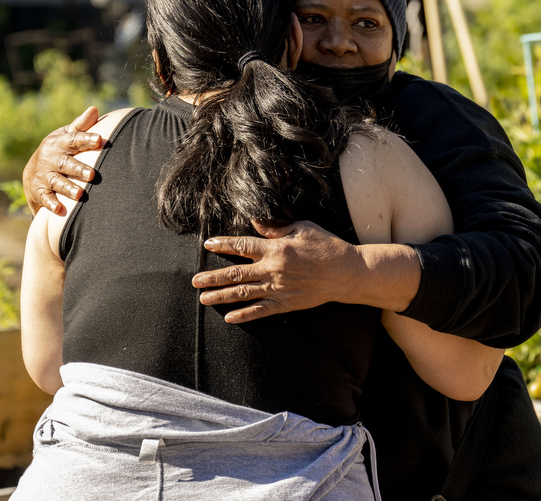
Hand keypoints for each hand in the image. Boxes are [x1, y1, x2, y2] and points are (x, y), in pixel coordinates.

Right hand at [23, 106, 103, 216]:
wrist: (33, 171)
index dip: (87, 139)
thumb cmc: (59, 150)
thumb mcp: (66, 136)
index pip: (74, 139)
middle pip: (66, 163)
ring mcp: (44, 175)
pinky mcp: (38, 191)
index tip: (100, 140)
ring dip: (67, 188)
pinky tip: (59, 209)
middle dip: (78, 169)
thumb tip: (94, 109)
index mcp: (60, 143)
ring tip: (79, 194)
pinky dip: (50, 204)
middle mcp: (51, 158)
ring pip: (56, 181)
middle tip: (92, 174)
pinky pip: (44, 197)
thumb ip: (81, 126)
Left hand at [193, 221, 365, 322]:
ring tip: (203, 298)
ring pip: (243, 294)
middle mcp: (273, 270)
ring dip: (221, 296)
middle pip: (236, 274)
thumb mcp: (302, 228)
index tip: (208, 245)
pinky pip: (260, 311)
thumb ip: (276, 228)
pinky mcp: (285, 303)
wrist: (346, 273)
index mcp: (276, 249)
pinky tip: (228, 317)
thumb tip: (255, 223)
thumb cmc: (325, 245)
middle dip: (213, 277)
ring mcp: (278, 289)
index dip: (224, 245)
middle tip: (195, 281)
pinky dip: (243, 315)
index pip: (243, 247)